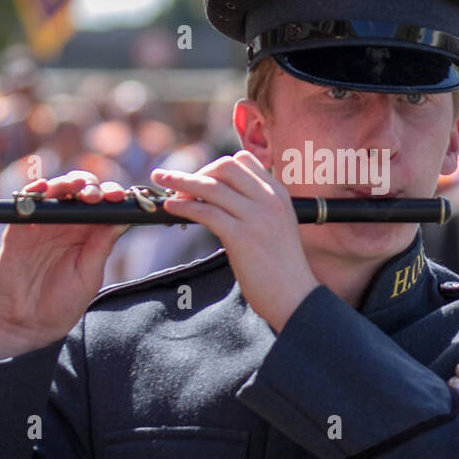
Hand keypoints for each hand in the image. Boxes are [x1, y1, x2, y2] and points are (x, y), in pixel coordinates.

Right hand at [0, 171, 129, 359]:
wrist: (30, 323)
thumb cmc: (65, 301)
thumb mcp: (89, 275)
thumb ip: (102, 247)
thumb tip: (123, 219)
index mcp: (89, 232)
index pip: (102, 204)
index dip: (111, 195)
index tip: (118, 198)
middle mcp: (67, 223)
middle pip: (79, 191)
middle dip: (89, 186)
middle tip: (95, 195)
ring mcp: (42, 224)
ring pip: (54, 191)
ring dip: (64, 183)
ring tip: (74, 187)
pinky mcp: (18, 229)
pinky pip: (24, 203)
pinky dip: (32, 191)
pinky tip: (42, 188)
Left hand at [151, 151, 318, 332]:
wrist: (296, 297)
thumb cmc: (282, 269)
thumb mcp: (277, 227)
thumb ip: (256, 210)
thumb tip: (220, 203)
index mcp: (278, 194)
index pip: (243, 161)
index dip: (216, 167)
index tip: (201, 180)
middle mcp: (269, 199)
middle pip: (224, 167)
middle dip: (198, 172)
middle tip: (179, 187)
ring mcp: (256, 216)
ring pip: (210, 186)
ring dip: (181, 182)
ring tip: (163, 183)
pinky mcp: (241, 236)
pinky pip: (205, 211)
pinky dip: (183, 206)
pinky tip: (171, 208)